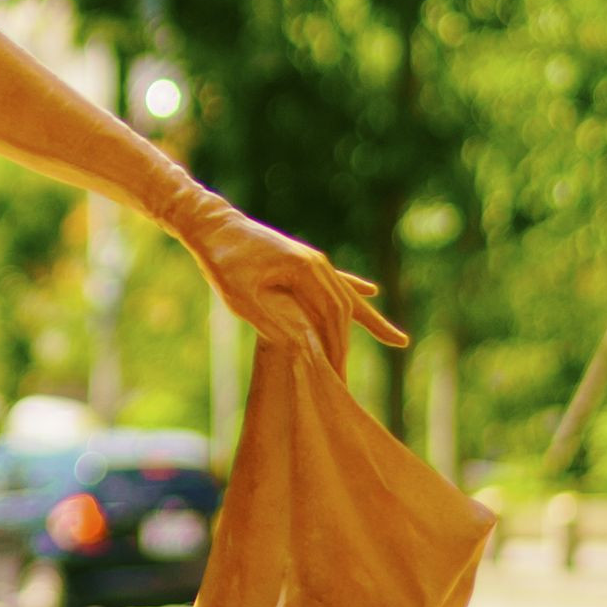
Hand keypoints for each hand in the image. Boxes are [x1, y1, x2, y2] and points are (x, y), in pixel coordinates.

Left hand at [175, 195, 407, 368]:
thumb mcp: (240, 297)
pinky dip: (354, 288)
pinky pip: (334, 279)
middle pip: (343, 311)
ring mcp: (310, 260)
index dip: (336, 348)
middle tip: (346, 382)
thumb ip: (270, 321)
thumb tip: (303, 349)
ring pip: (345, 297)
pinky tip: (372, 292)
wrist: (210, 224)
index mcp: (305, 269)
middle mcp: (316, 263)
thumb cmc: (222, 260)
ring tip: (396, 339)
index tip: (337, 377)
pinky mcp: (300, 260)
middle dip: (345, 347)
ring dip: (366, 321)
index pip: (333, 316)